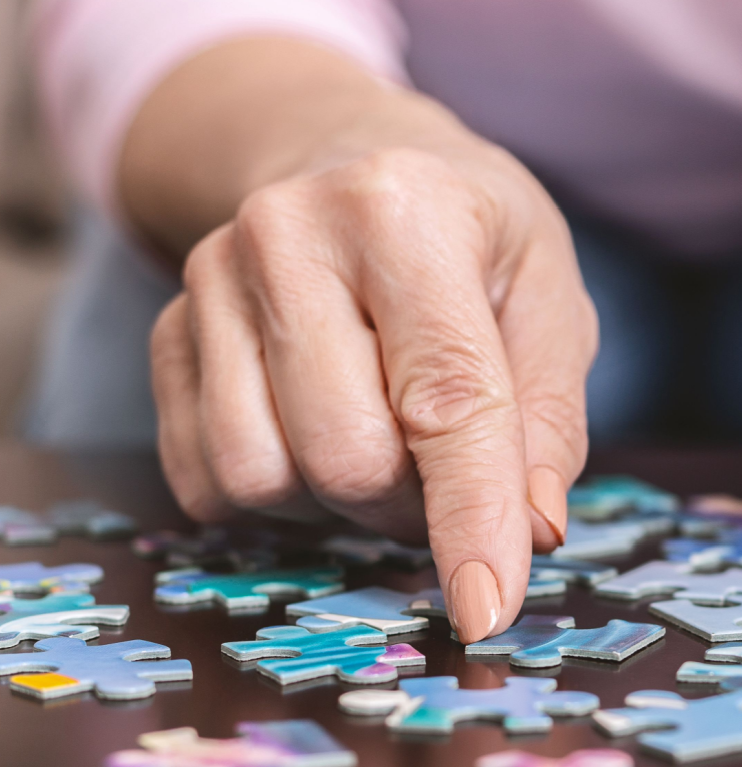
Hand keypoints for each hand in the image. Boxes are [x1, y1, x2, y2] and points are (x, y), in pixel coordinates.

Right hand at [142, 45, 594, 641]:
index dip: (471, 518)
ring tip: (388, 442)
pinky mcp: (167, 333)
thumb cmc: (471, 236)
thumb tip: (536, 531)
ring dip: (344, 504)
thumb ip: (550, 416)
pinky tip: (320, 435)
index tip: (488, 611)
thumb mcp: (548, 297)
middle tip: (450, 468)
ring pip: (266, 478)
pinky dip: (279, 496)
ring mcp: (211, 282)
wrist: (347, 155)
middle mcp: (288, 235)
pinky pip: (208, 481)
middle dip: (415, 504)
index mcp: (407, 212)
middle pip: (347, 457)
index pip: (444, 399)